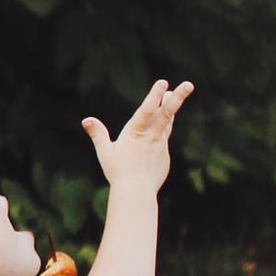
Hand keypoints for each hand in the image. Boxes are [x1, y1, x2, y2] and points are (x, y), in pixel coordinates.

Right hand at [83, 78, 191, 198]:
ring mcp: (160, 145)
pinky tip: (162, 122)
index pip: (147, 110)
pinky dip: (164, 127)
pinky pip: (164, 137)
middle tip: (188, 85)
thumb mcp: (105, 152)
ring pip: (168, 121)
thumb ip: (98, 134)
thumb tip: (86, 120)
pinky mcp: (164, 155)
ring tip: (178, 92)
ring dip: (173, 106)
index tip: (164, 83)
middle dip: (177, 98)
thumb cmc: (118, 172)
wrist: (136, 193)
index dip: (155, 95)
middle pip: (166, 113)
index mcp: (135, 132)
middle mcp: (151, 136)